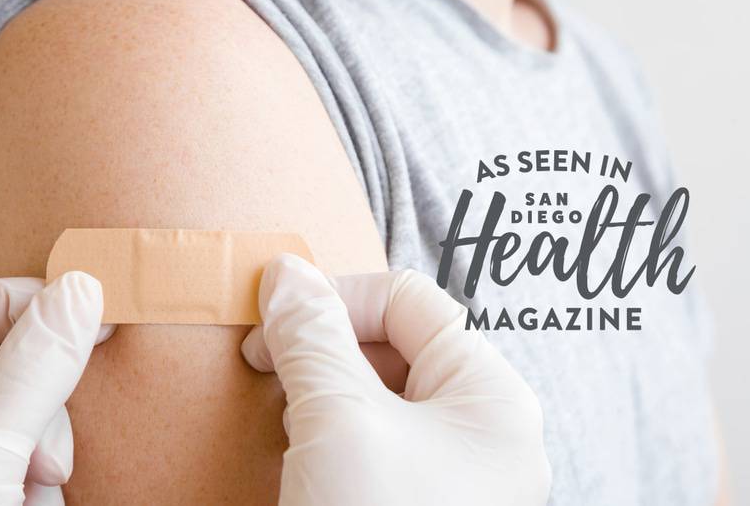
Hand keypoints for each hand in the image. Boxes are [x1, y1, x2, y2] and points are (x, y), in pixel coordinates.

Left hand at [0, 272, 109, 505]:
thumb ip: (29, 370)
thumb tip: (80, 293)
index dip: (17, 301)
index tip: (83, 311)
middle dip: (40, 394)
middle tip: (56, 430)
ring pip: (19, 416)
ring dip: (45, 445)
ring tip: (37, 483)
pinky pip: (24, 461)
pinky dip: (39, 478)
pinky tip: (32, 500)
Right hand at [241, 255, 550, 505]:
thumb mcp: (340, 422)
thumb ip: (313, 337)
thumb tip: (287, 274)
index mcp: (490, 396)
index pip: (409, 301)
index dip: (336, 297)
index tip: (270, 322)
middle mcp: (480, 430)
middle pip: (395, 344)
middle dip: (324, 348)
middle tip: (266, 369)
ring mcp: (451, 473)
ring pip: (378, 394)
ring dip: (321, 391)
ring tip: (284, 416)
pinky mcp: (416, 502)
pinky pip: (373, 441)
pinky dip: (329, 433)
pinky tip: (299, 456)